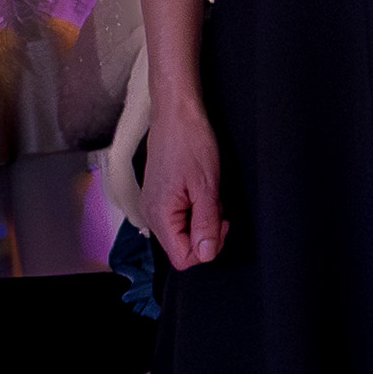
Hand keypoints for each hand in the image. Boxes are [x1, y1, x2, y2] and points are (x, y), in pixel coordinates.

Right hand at [144, 94, 227, 272]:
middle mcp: (152, 214)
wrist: (177, 115)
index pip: (183, 258)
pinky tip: (201, 190)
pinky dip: (196, 209)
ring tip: (208, 193)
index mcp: (160, 215)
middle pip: (183, 247)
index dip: (207, 248)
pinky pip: (180, 217)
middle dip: (207, 232)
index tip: (220, 224)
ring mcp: (154, 205)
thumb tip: (207, 254)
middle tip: (217, 206)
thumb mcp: (207, 187)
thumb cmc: (190, 142)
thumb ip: (206, 224)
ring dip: (203, 219)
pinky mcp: (160, 197)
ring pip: (183, 232)